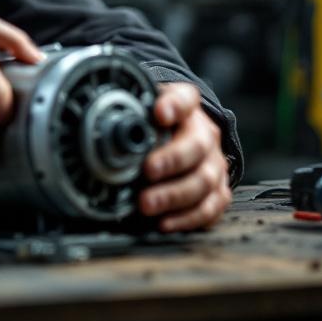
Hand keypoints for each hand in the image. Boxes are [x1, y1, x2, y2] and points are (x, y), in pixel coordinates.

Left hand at [138, 82, 231, 231]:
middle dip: (171, 161)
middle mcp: (205, 134)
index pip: (185, 98)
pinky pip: (210, 208)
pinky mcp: (218, 190)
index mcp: (187, 109)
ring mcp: (215, 164)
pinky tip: (166, 222)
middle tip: (147, 171)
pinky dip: (188, 218)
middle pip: (197, 146)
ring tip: (147, 204)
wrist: (183, 136)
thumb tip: (104, 120)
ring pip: (204, 181)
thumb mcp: (145, 109)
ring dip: (174, 195)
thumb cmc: (159, 125)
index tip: (160, 112)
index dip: (174, 105)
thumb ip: (131, 111)